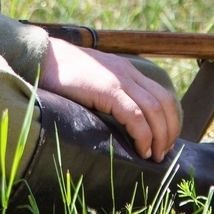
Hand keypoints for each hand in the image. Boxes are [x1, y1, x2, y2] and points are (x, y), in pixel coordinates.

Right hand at [38, 38, 179, 161]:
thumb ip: (110, 95)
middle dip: (169, 130)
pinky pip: (135, 115)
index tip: (164, 141)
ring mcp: (120, 80)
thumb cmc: (63, 75)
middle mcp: (129, 73)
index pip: (162, 95)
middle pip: (165, 103)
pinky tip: (141, 150)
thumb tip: (119, 124)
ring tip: (154, 156)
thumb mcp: (95, 83)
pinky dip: (143, 135)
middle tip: (164, 153)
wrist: (43, 57)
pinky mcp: (108, 89)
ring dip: (160, 136)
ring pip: (155, 110)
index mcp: (128, 71)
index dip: (170, 120)